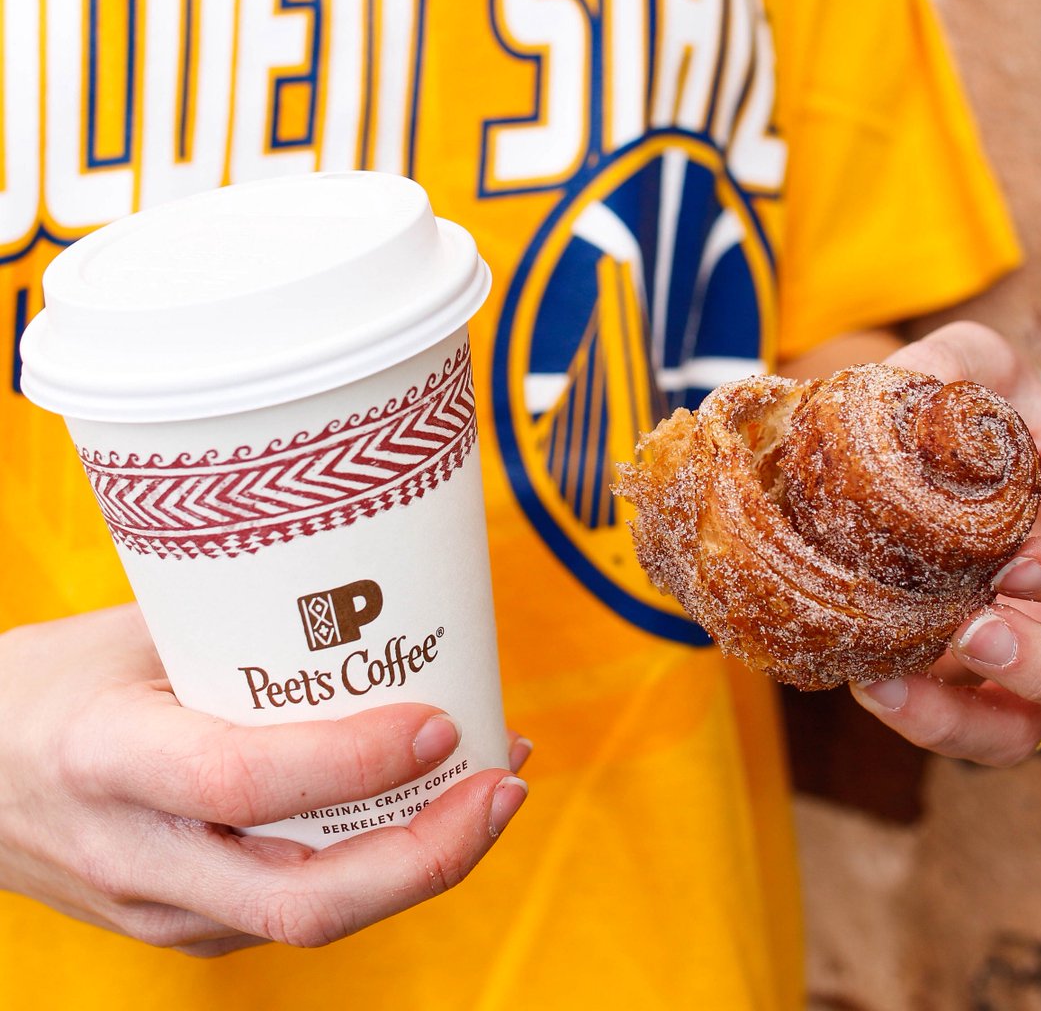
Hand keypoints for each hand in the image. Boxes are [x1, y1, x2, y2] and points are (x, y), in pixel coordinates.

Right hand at [0, 603, 529, 955]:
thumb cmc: (54, 684)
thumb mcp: (134, 631)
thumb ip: (246, 628)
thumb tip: (388, 598)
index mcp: (108, 758)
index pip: (242, 782)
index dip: (354, 762)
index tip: (442, 722)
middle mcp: (137, 856)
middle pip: (304, 901)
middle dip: (429, 854)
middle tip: (505, 781)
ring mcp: (161, 909)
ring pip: (314, 918)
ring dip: (423, 860)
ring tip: (497, 782)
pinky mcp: (186, 925)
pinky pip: (298, 908)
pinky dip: (378, 864)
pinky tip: (430, 805)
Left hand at [849, 321, 1040, 765]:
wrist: (930, 450)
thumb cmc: (977, 402)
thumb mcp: (971, 363)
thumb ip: (950, 362)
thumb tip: (904, 388)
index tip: (1015, 566)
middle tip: (972, 636)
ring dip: (974, 721)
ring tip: (891, 684)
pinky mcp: (986, 678)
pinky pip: (974, 723)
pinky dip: (925, 717)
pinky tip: (868, 682)